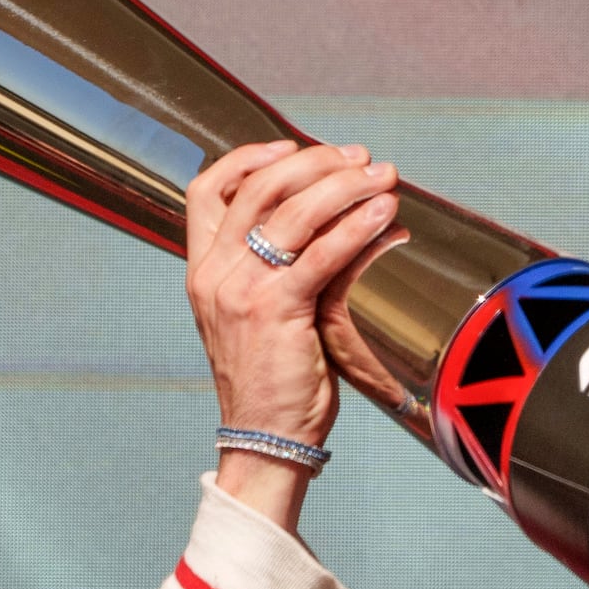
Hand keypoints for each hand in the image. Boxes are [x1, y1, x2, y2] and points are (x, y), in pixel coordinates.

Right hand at [185, 138, 398, 526]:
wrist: (264, 441)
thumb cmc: (272, 382)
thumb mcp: (260, 315)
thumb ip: (277, 269)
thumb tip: (333, 223)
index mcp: (202, 270)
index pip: (206, 189)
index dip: (249, 158)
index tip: (294, 147)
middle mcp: (214, 274)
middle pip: (258, 188)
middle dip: (314, 162)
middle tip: (359, 159)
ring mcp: (240, 291)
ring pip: (292, 212)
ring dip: (344, 186)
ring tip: (383, 177)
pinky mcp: (275, 311)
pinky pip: (322, 254)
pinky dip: (357, 228)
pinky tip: (385, 215)